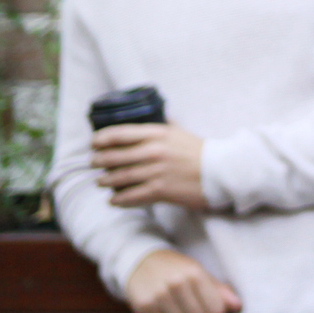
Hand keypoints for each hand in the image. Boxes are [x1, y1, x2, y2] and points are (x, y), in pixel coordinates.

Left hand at [93, 123, 207, 210]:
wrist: (219, 172)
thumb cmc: (199, 151)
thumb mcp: (179, 131)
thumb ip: (163, 123)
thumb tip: (153, 112)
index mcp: (158, 134)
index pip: (121, 133)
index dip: (102, 138)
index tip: (94, 142)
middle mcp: (154, 151)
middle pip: (116, 156)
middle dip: (99, 160)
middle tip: (93, 163)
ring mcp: (156, 172)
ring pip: (120, 177)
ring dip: (106, 180)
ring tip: (100, 181)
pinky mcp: (161, 190)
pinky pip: (132, 196)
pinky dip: (119, 199)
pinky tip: (113, 200)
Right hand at [123, 247, 241, 312]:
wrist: (141, 262)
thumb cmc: (176, 269)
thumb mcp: (199, 272)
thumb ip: (219, 290)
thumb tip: (238, 307)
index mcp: (194, 273)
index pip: (217, 311)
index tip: (212, 310)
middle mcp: (176, 284)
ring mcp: (159, 297)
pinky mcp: (145, 308)